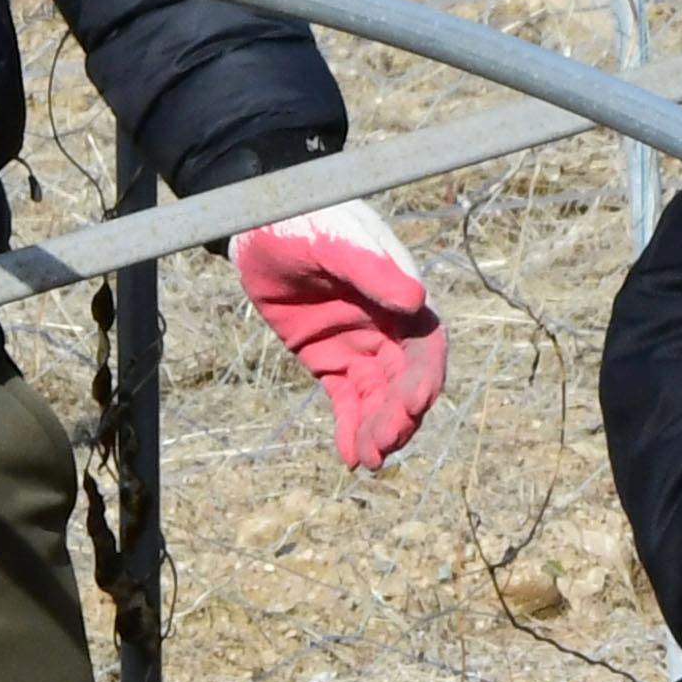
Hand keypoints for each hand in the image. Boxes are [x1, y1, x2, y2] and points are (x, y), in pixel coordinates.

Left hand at [237, 199, 448, 469]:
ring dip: (379, 429)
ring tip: (370, 461)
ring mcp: (359, 345)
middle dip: (399, 414)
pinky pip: (347, 400)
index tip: (416, 405)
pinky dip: (350, 428)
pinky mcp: (330, 361)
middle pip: (403, 380)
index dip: (424, 375)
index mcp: (398, 295)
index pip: (424, 344)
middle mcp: (387, 325)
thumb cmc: (302, 220)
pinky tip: (349, 458)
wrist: (256, 227)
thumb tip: (417, 301)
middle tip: (385, 444)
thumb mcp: (334, 241)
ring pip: (378, 397)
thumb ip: (371, 269)